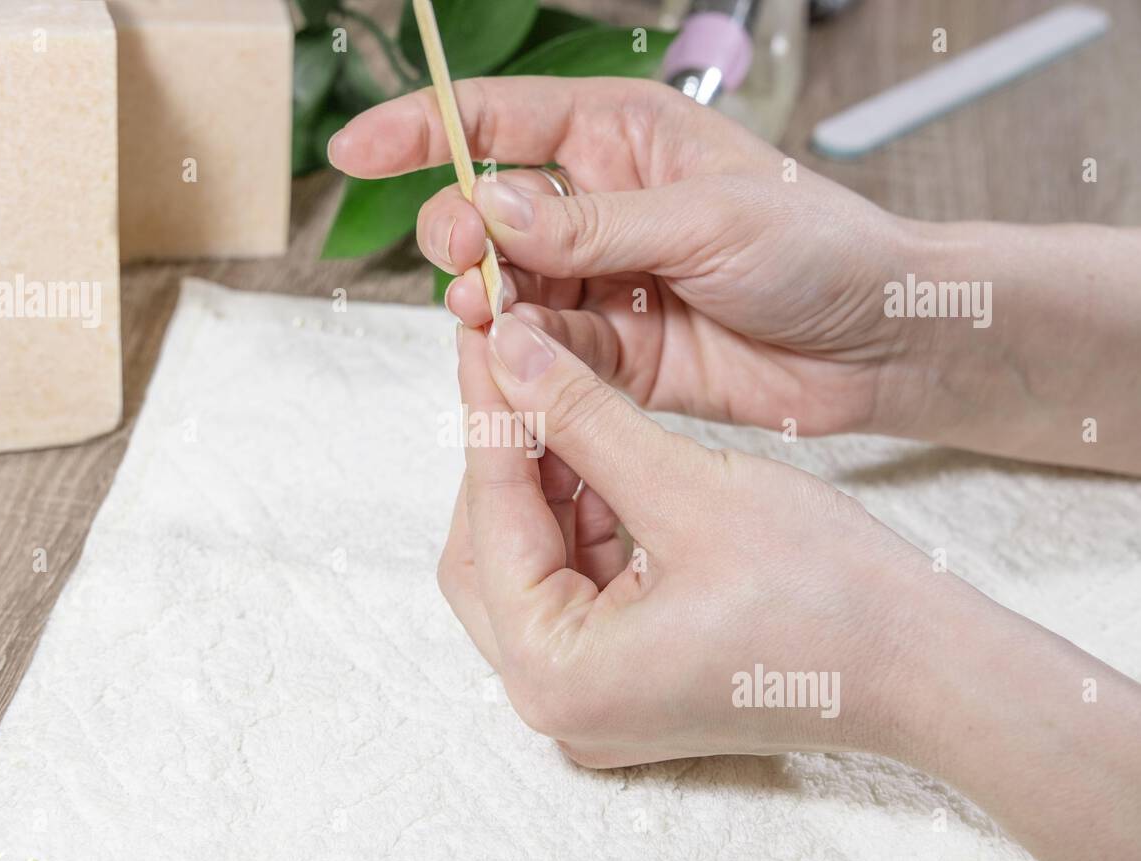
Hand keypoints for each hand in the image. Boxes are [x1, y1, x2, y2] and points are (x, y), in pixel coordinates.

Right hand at [330, 76, 1140, 474]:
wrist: (880, 345)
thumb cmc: (821, 248)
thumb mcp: (708, 218)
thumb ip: (595, 224)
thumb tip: (494, 211)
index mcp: (623, 140)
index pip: (503, 122)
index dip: (425, 130)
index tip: (356, 149)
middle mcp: (602, 210)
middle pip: (490, 214)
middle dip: (462, 235)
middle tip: (465, 262)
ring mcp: (604, 286)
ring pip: (509, 293)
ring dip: (488, 306)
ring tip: (487, 315)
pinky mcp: (614, 357)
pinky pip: (546, 356)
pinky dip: (525, 362)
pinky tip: (521, 363)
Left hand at [442, 313, 941, 764]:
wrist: (923, 670)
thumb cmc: (828, 597)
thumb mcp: (687, 489)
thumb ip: (581, 418)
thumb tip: (508, 355)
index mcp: (556, 674)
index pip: (490, 524)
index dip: (488, 420)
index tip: (484, 343)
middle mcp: (556, 703)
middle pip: (489, 554)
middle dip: (507, 460)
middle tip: (518, 370)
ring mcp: (591, 698)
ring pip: (530, 564)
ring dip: (546, 482)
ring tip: (564, 398)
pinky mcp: (627, 679)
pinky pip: (575, 585)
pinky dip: (583, 518)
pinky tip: (604, 456)